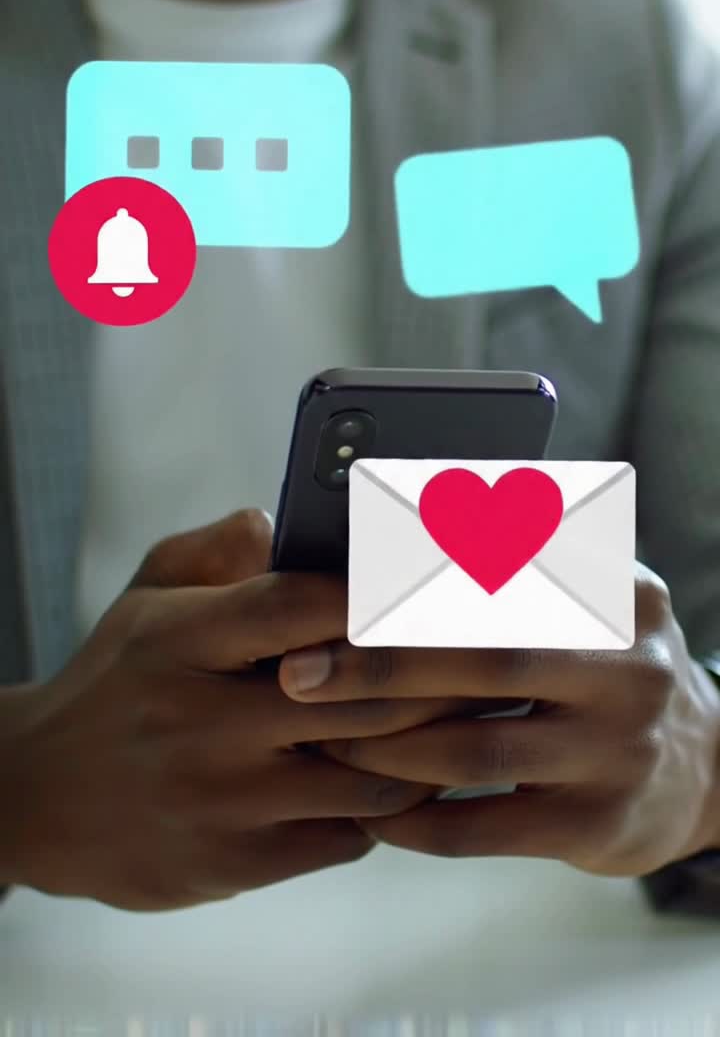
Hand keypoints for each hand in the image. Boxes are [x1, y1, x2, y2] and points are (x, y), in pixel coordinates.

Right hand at [0, 512, 455, 910]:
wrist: (40, 800)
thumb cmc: (118, 682)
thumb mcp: (147, 595)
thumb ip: (216, 549)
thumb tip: (285, 522)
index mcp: (179, 640)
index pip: (295, 605)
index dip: (376, 592)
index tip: (435, 582)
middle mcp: (200, 720)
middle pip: (356, 694)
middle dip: (440, 673)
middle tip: (498, 653)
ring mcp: (221, 799)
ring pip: (368, 774)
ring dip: (428, 748)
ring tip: (473, 716)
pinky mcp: (235, 864)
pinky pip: (346, 834)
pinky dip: (386, 806)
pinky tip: (410, 776)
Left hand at [279, 564, 719, 876]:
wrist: (705, 766)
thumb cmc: (606, 665)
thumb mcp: (591, 596)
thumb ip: (517, 562)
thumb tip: (396, 530)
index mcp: (617, 592)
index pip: (505, 577)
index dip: (414, 584)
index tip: (333, 590)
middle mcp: (629, 667)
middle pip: (483, 659)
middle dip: (377, 666)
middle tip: (298, 671)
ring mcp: (619, 751)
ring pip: (473, 750)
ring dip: (382, 749)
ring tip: (320, 739)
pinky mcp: (598, 826)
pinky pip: (483, 828)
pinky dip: (416, 822)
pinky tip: (369, 812)